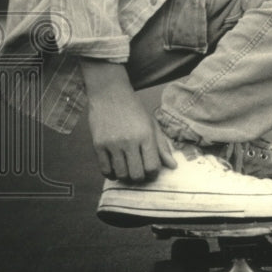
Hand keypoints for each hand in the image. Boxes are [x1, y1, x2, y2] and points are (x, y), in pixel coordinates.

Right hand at [81, 58, 176, 181]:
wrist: (110, 93)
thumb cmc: (134, 109)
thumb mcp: (152, 124)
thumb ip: (162, 146)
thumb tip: (173, 166)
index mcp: (146, 135)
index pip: (152, 167)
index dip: (153, 174)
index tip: (152, 171)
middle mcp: (130, 141)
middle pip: (137, 174)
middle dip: (140, 177)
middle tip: (140, 172)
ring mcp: (112, 144)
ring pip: (121, 174)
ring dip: (126, 176)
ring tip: (128, 169)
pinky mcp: (98, 145)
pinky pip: (104, 170)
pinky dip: (111, 174)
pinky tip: (116, 168)